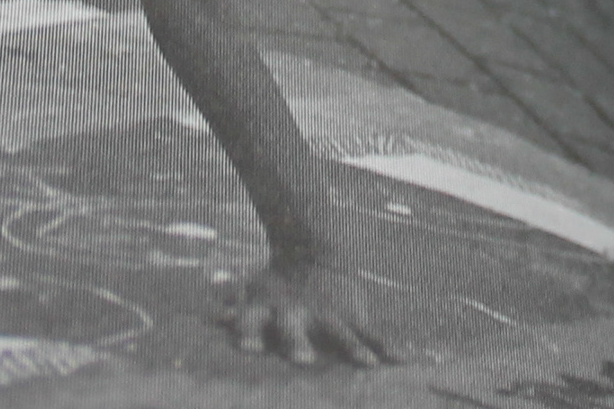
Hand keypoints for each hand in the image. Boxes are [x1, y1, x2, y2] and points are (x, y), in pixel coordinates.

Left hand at [225, 254, 398, 367]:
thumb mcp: (252, 293)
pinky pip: (372, 331)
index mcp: (269, 309)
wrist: (311, 250)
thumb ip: (235, 312)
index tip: (246, 348)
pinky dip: (387, 345)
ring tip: (367, 364)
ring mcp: (328, 313)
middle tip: (302, 360)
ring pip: (342, 332)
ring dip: (353, 348)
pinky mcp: (353, 314)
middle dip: (298, 344)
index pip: (254, 321)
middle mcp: (297, 312)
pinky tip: (403, 360)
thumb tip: (210, 318)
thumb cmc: (275, 284)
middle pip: (295, 329)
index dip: (249, 333)